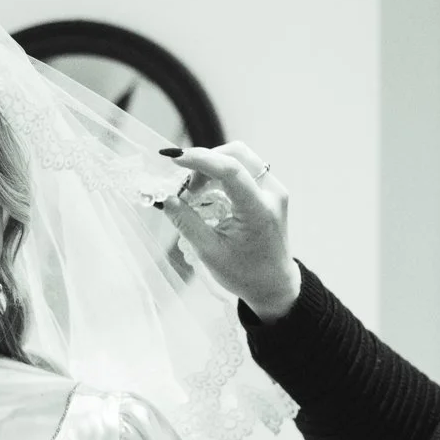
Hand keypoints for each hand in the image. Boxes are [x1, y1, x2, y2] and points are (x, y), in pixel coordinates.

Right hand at [158, 142, 301, 320]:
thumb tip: (165, 199)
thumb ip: (186, 222)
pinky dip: (221, 174)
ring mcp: (274, 190)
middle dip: (205, 161)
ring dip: (212, 167)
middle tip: (186, 186)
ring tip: (195, 193)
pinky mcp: (270, 191)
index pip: (230, 170)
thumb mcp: (209, 252)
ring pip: (240, 157)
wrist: (274, 285)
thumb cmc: (245, 274)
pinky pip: (244, 169)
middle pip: (236, 154)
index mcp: (259, 210)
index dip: (200, 159)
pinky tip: (208, 193)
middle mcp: (272, 193)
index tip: (174, 159)